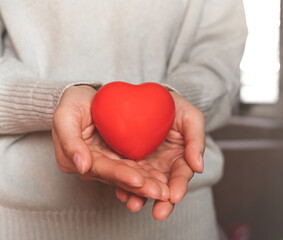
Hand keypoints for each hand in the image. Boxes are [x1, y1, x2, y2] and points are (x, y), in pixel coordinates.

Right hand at [52, 85, 169, 200]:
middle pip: (118, 177)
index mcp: (76, 160)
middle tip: (160, 193)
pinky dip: (150, 175)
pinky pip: (136, 167)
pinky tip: (165, 181)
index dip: (120, 175)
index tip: (138, 181)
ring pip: (130, 175)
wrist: (86, 96)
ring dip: (147, 185)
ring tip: (166, 192)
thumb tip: (81, 167)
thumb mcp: (65, 115)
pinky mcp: (120, 158)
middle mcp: (93, 166)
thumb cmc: (73, 103)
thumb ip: (69, 141)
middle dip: (140, 187)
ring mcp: (108, 162)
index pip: (102, 169)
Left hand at [115, 91, 204, 219]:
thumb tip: (199, 167)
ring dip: (140, 197)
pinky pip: (125, 175)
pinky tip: (120, 192)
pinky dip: (123, 185)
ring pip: (144, 185)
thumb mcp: (191, 118)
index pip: (181, 176)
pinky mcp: (128, 161)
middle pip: (163, 187)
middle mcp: (163, 167)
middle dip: (161, 201)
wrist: (152, 98)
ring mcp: (145, 165)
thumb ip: (197, 141)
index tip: (174, 196)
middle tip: (159, 212)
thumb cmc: (175, 107)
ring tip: (135, 205)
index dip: (179, 186)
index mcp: (180, 159)